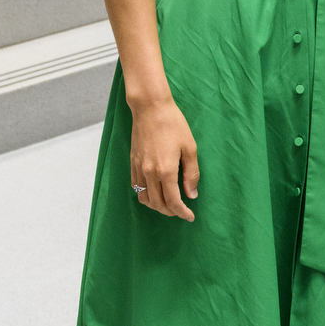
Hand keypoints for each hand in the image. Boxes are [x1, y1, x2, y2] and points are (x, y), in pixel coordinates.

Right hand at [129, 98, 198, 220]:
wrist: (150, 108)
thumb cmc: (174, 124)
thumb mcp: (190, 148)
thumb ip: (191, 173)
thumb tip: (192, 194)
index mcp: (165, 170)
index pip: (172, 201)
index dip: (182, 212)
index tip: (190, 217)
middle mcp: (149, 173)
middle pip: (157, 203)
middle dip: (170, 211)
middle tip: (182, 211)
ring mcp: (138, 168)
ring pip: (144, 198)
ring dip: (156, 206)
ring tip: (169, 205)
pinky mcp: (132, 163)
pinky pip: (136, 187)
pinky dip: (145, 195)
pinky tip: (155, 193)